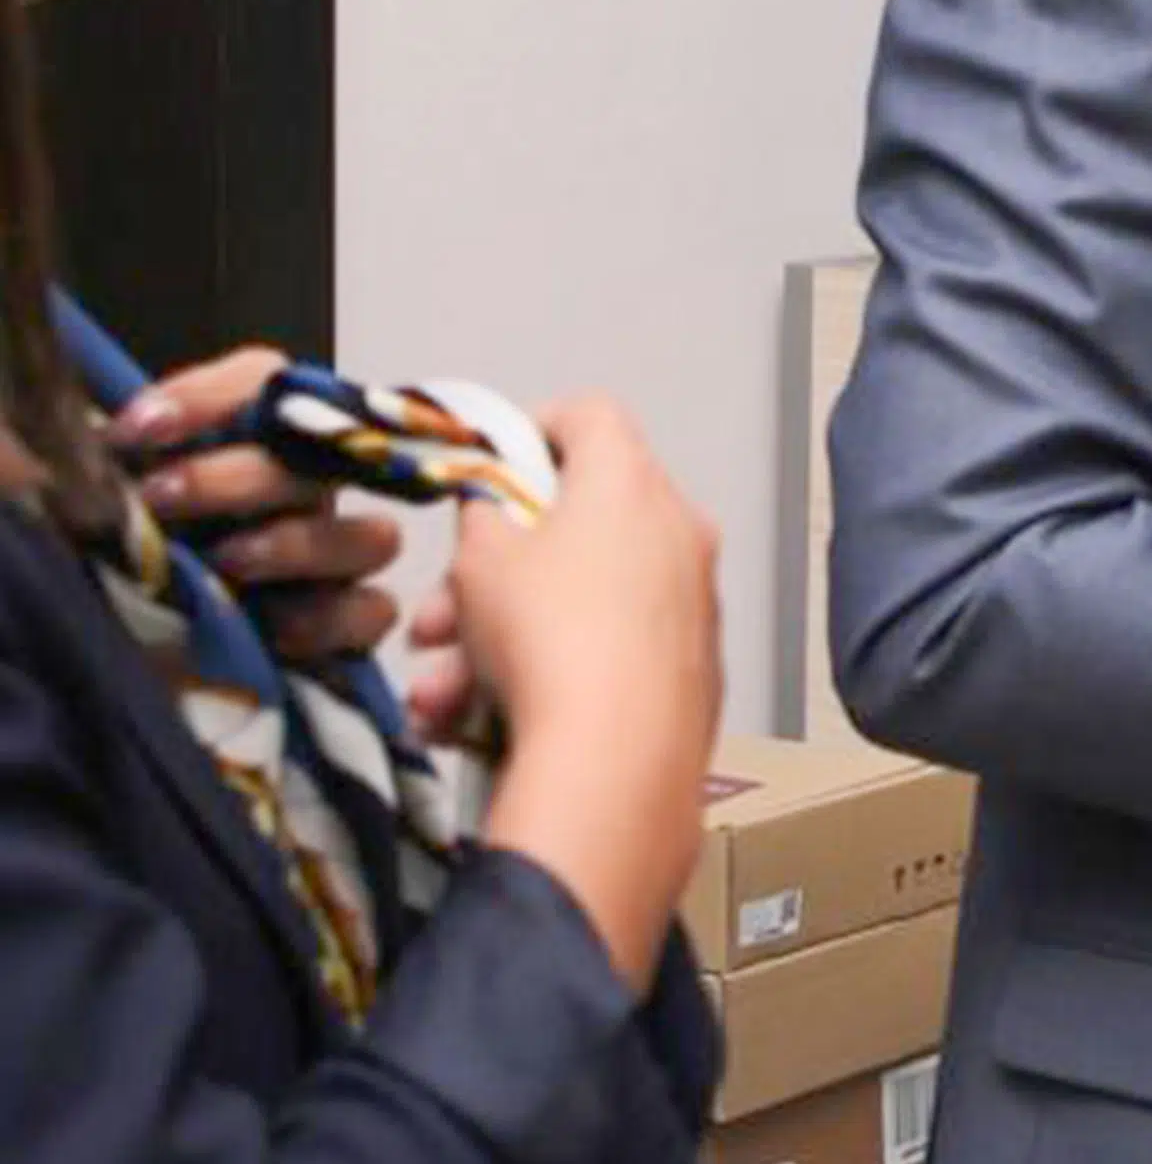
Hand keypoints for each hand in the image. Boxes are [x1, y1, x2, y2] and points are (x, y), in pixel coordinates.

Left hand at [110, 347, 402, 660]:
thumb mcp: (124, 496)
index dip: (205, 397)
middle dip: (234, 475)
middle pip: (316, 456)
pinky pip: (374, 611)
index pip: (262, 379)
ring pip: (370, 534)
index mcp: (262, 437)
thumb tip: (104, 440)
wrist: (160, 644)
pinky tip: (270, 625)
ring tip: (226, 562)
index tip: (137, 429)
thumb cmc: (150, 553)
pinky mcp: (350, 620)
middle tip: (161, 496)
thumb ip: (124, 461)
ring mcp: (341, 553)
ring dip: (298, 542)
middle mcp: (313, 485)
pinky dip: (327, 617)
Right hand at [448, 395, 721, 990]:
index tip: (489, 472)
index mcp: (632, 481)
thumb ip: (481, 518)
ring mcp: (690, 601)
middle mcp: (677, 529)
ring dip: (499, 640)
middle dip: (490, 574)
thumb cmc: (550, 637)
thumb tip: (493, 513)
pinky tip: (480, 725)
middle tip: (436, 621)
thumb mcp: (481, 560)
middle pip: (573, 525)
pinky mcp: (690, 669)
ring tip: (438, 697)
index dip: (531, 432)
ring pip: (576, 600)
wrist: (616, 760)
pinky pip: (606, 651)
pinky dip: (549, 674)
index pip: (589, 417)